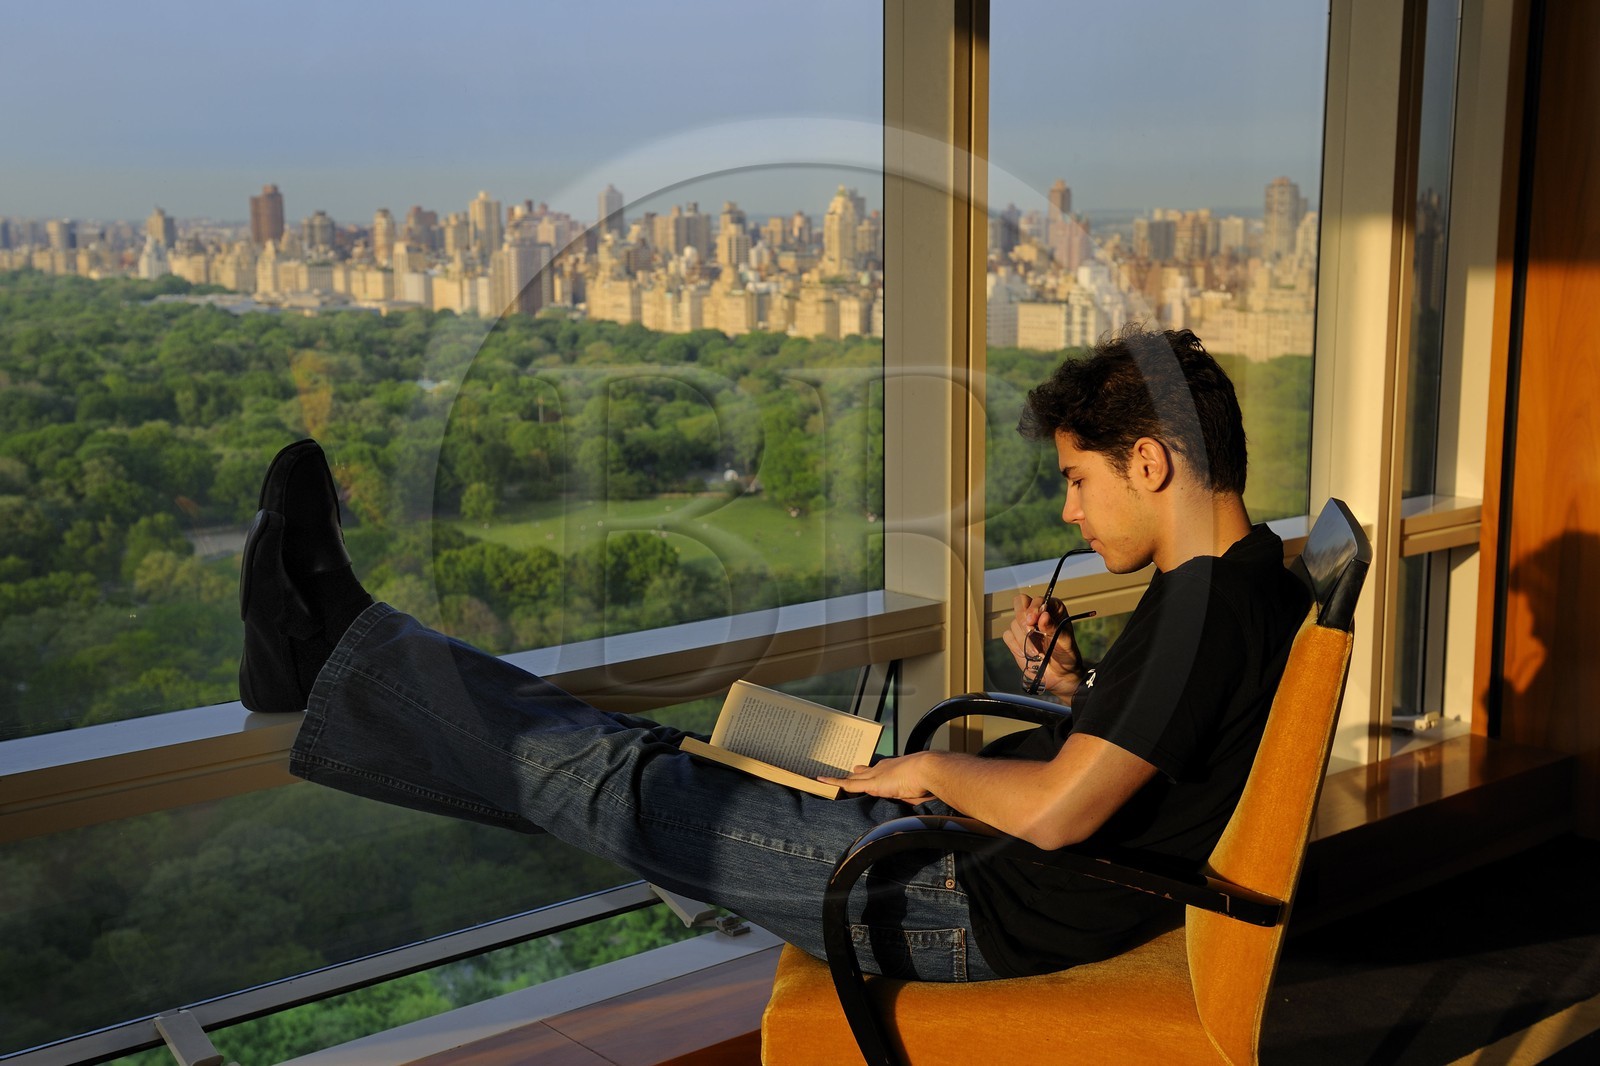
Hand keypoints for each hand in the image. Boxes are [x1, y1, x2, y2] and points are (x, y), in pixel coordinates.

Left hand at [819, 751, 936, 803]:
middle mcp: (882, 769)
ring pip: (852, 778)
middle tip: (846, 773)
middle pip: (862, 773)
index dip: (869, 773)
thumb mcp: (917, 791)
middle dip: (854, 774)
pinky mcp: (871, 783)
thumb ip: (909, 796)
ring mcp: (875, 775)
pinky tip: (821, 780)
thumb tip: (909, 801)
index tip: (863, 772)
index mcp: (894, 769)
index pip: (877, 771)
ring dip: (840, 779)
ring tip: (825, 778)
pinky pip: (848, 784)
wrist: (928, 770)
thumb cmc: (928, 781)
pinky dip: (834, 782)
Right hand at [1001, 591, 1083, 698]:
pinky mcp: (1015, 638)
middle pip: (1020, 604)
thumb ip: (1053, 627)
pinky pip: (1008, 636)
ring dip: (1023, 639)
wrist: (1059, 675)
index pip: (1038, 599)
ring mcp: (1024, 626)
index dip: (1034, 608)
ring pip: (1013, 622)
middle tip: (1030, 633)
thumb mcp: (1064, 641)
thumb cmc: (1066, 655)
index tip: (1034, 620)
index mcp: (1052, 608)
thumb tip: (1043, 615)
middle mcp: (1037, 614)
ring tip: (1036, 653)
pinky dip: (1016, 646)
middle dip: (1024, 621)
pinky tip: (1027, 654)